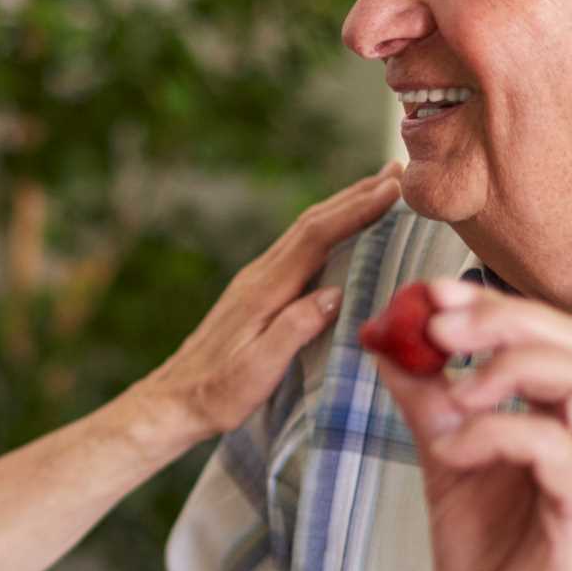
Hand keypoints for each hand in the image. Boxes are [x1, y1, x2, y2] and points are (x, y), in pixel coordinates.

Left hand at [134, 167, 403, 445]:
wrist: (174, 399)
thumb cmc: (218, 393)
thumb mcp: (258, 369)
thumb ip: (294, 329)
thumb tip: (335, 293)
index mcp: (264, 289)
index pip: (316, 236)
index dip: (355, 210)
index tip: (392, 189)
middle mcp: (259, 275)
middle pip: (312, 222)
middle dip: (355, 195)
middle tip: (397, 171)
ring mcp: (256, 280)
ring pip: (304, 231)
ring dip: (342, 206)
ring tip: (378, 188)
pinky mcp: (256, 291)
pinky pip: (298, 247)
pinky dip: (327, 228)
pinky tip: (340, 230)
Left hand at [373, 281, 571, 570]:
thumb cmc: (495, 567)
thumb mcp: (449, 468)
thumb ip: (429, 407)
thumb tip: (389, 344)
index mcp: (571, 423)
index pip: (553, 336)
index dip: (494, 305)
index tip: (430, 296)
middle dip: (503, 319)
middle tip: (436, 324)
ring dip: (508, 366)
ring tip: (452, 388)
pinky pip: (554, 447)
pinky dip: (496, 433)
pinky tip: (452, 451)